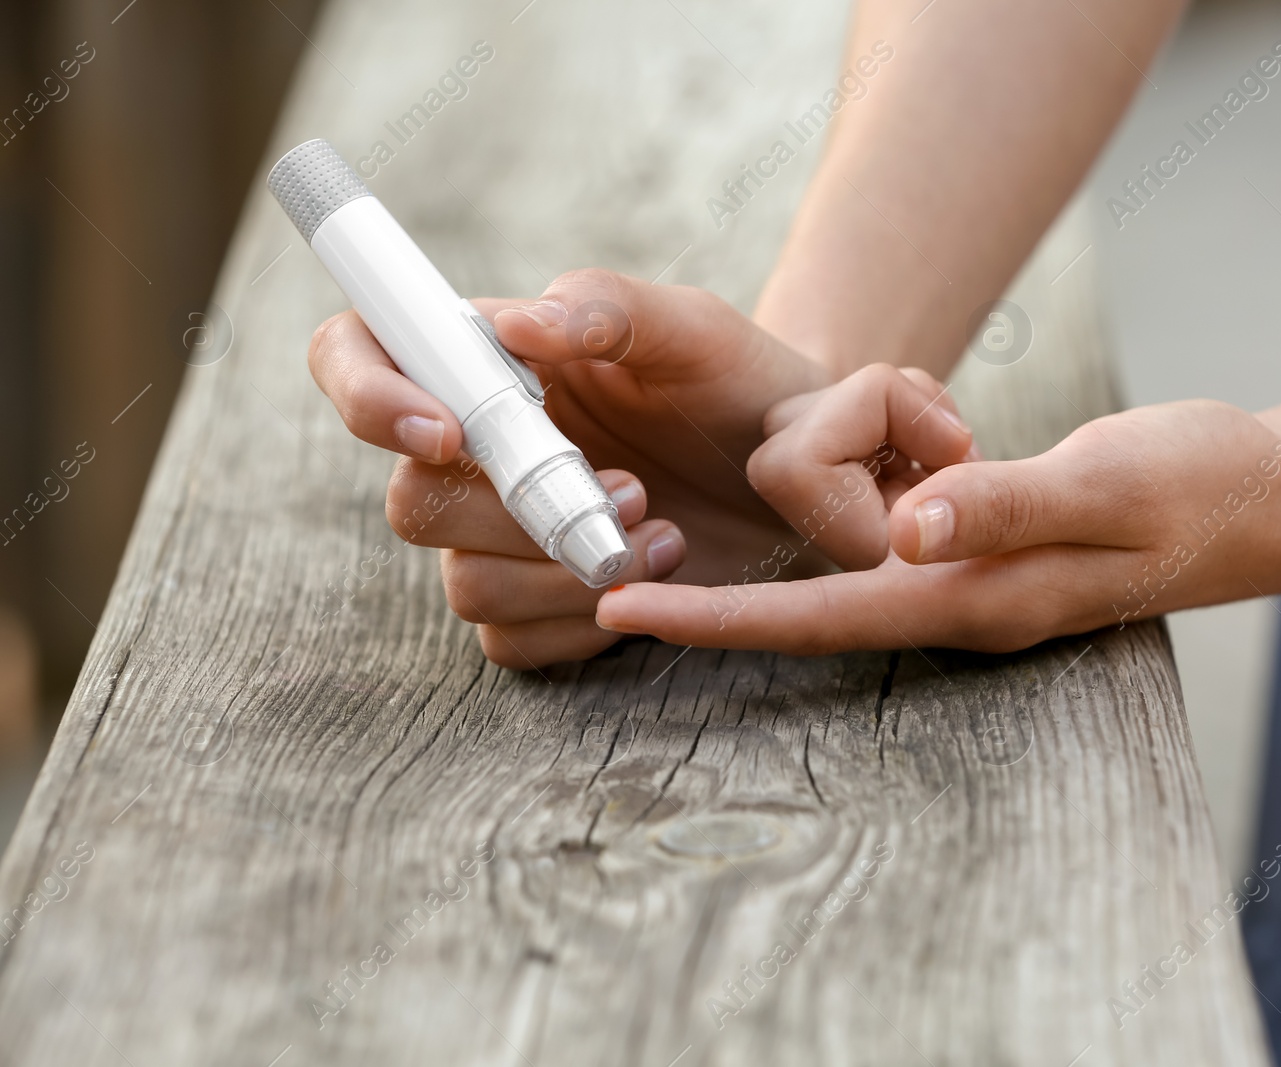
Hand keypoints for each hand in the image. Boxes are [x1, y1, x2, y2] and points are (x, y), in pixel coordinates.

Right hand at [308, 270, 830, 667]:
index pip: (357, 354)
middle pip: (412, 500)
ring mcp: (502, 537)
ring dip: (566, 571)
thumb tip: (512, 326)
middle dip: (519, 512)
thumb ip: (605, 309)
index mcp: (490, 364)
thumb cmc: (744, 387)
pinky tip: (657, 584)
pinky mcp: (539, 607)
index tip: (449, 433)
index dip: (369, 395)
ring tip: (667, 536)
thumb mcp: (693, 329)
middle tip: (631, 490)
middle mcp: (477, 450)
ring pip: (465, 583)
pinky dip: (582, 625)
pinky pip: (511, 641)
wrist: (811, 482)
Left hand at [596, 399, 1280, 653]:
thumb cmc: (1203, 481)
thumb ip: (1006, 504)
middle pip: (816, 622)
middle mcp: (968, 605)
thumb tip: (909, 530)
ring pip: (846, 599)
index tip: (627, 615)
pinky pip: (889, 569)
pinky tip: (789, 533)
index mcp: (980, 594)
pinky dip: (824, 558)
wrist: (1279, 495)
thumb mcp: (1108, 480)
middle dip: (714, 619)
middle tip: (609, 600)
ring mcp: (982, 587)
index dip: (724, 620)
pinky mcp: (995, 557)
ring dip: (757, 593)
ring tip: (668, 568)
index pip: (826, 616)